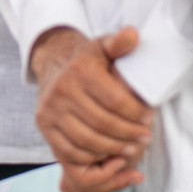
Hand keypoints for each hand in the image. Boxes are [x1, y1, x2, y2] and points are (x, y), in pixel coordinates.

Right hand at [30, 26, 151, 191]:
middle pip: (103, 123)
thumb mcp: (103, 47)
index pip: (115, 100)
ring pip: (87, 140)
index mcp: (80, 69)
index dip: (136, 114)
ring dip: (113, 148)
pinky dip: (92, 156)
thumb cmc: (87, 61)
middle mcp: (61, 89)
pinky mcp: (44, 124)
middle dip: (128, 134)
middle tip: (144, 137)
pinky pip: (70, 150)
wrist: (53, 64)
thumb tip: (133, 34)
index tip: (148, 118)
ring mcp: (50, 109)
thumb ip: (120, 43)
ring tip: (130, 147)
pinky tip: (107, 152)